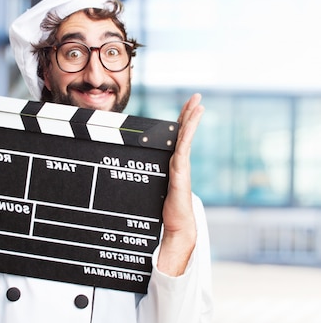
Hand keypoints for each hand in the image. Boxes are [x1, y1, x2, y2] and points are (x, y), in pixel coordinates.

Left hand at [157, 93, 204, 275]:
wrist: (175, 225)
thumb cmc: (163, 210)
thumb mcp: (151, 187)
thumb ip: (145, 177)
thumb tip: (124, 172)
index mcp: (172, 164)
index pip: (176, 138)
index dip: (181, 122)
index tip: (185, 108)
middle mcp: (178, 161)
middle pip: (184, 133)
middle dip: (190, 114)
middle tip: (196, 97)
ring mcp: (181, 165)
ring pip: (186, 136)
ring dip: (192, 118)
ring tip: (198, 103)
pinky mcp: (180, 170)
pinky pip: (184, 146)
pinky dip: (188, 132)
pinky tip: (192, 120)